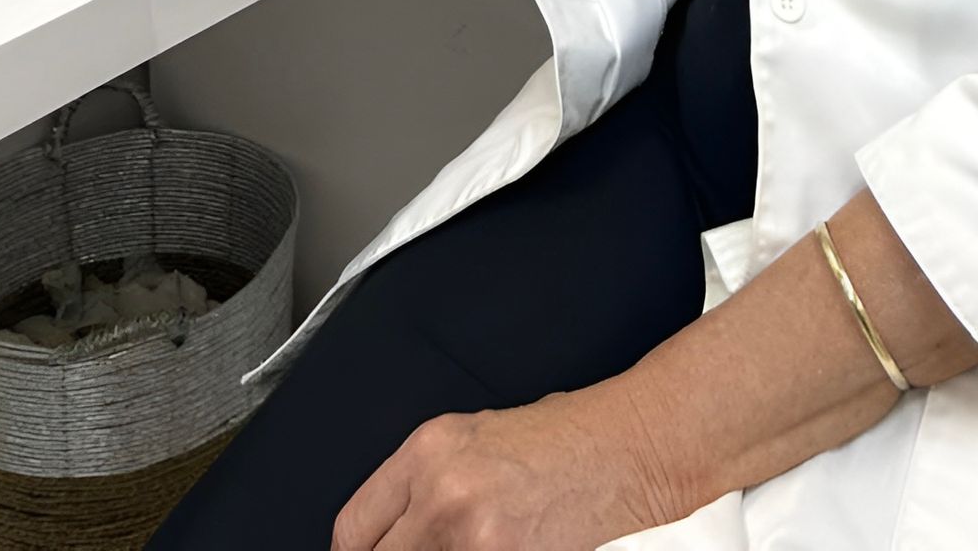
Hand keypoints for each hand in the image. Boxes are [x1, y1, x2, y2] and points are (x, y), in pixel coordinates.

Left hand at [330, 385, 677, 550]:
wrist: (625, 448)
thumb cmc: (560, 439)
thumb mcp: (473, 440)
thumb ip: (421, 485)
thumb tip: (387, 535)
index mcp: (427, 452)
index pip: (352, 531)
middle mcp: (443, 494)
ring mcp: (473, 538)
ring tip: (463, 547)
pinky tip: (495, 550)